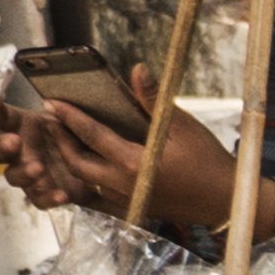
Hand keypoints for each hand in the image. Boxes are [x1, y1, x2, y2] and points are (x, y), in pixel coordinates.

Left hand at [9, 86, 236, 233]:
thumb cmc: (208, 161)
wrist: (225, 202)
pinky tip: (83, 158)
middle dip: (59, 139)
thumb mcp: (183, 127)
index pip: (91, 135)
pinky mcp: (131, 207)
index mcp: (133, 163)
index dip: (68, 117)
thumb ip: (154, 99)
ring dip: (69, 157)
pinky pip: (97, 192)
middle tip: (49, 117)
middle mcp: (122, 185)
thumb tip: (137, 68)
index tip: (50, 100)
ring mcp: (125, 199)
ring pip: (84, 179)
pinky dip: (85, 174)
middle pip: (76, 162)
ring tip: (60, 133)